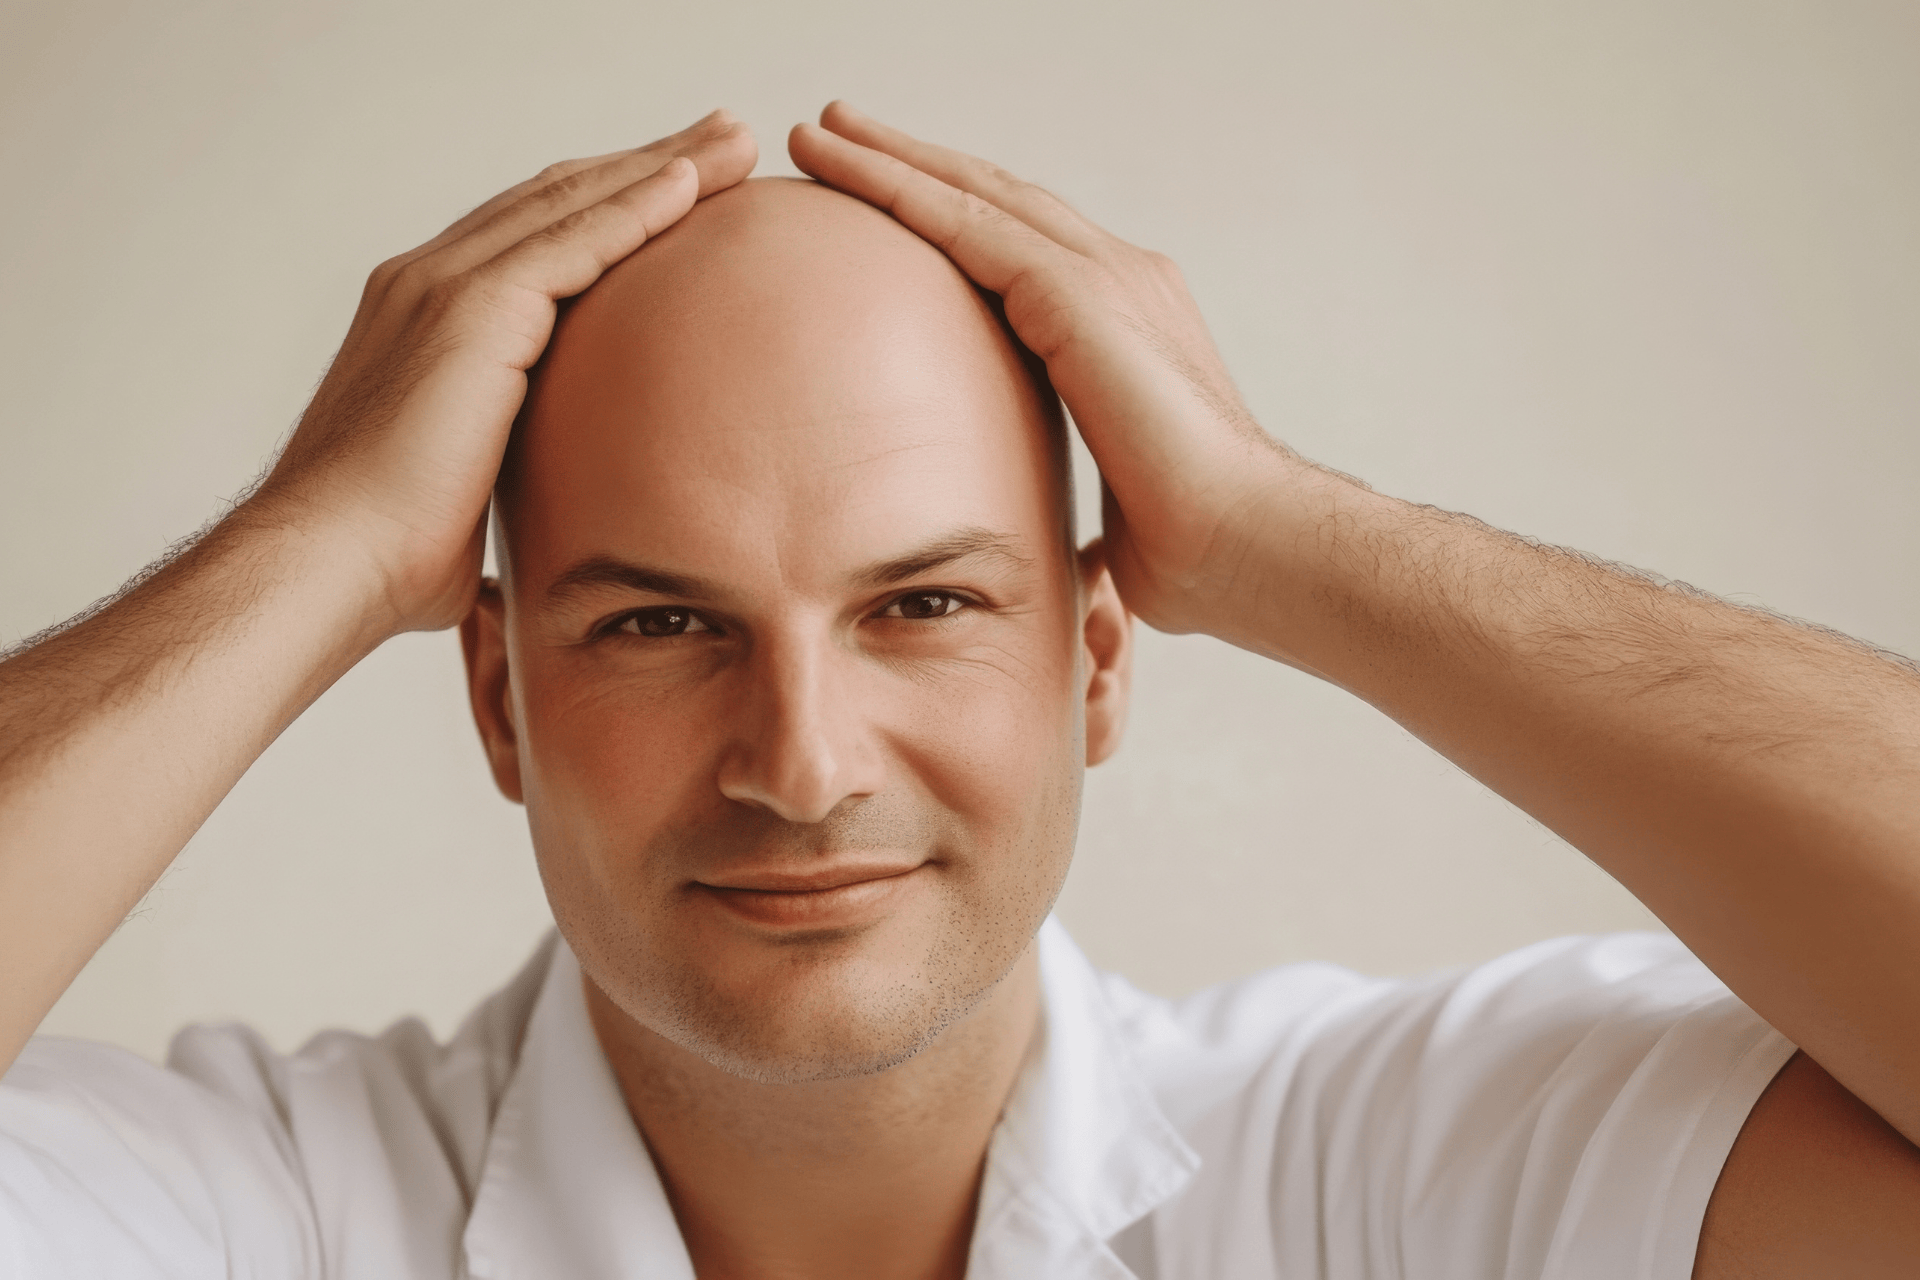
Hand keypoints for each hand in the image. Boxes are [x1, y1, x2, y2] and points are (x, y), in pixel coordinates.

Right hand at [256, 110, 756, 633]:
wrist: (331, 565)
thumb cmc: (389, 556)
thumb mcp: (465, 496)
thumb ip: (507, 479)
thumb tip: (548, 528)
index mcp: (423, 322)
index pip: (533, 240)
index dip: (609, 207)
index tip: (681, 191)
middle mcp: (426, 284)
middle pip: (558, 199)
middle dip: (647, 165)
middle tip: (724, 141)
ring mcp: (443, 287)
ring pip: (572, 202)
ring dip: (660, 169)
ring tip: (733, 144)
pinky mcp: (471, 308)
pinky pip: (572, 239)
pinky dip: (634, 207)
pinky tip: (689, 186)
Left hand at [789, 102, 1293, 639]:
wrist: (1241, 541)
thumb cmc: (1190, 543)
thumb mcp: (1113, 505)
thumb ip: (1078, 496)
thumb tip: (1062, 551)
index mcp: (1125, 322)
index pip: (1022, 248)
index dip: (957, 216)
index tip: (892, 199)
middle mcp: (1119, 278)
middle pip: (994, 198)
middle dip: (915, 162)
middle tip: (839, 130)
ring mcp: (1103, 276)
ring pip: (972, 193)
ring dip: (889, 158)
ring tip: (822, 132)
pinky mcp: (1078, 294)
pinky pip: (967, 224)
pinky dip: (901, 188)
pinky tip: (848, 167)